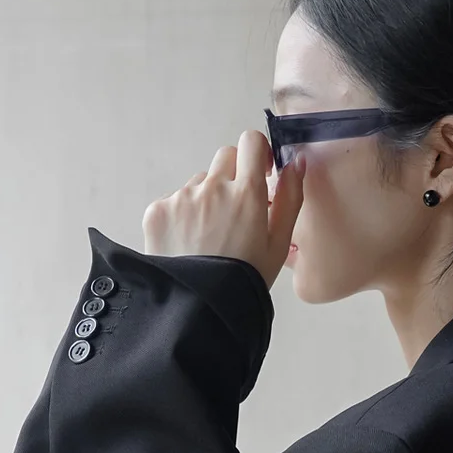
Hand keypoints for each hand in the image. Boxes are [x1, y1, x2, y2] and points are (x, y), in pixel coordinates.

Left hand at [142, 128, 303, 289]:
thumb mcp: (278, 245)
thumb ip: (290, 199)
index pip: (251, 142)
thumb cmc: (244, 282)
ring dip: (206, 199)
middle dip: (233, 176)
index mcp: (246, 194)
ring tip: (208, 238)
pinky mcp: (158, 210)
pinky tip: (187, 244)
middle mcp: (212, 188)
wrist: (199, 310)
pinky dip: (182, 216)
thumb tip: (295, 164)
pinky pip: (174, 200)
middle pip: (224, 157)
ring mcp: (182, 198)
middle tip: (234, 212)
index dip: (257, 154)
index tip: (258, 172)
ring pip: (198, 182)